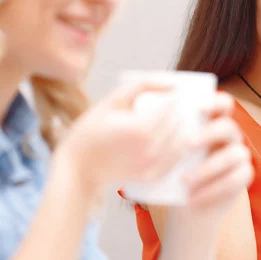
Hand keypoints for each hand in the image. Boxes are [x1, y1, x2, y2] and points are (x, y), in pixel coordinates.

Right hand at [54, 82, 199, 195]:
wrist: (79, 167)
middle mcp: (151, 148)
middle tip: (175, 105)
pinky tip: (172, 139)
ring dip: (181, 129)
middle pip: (178, 123)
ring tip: (174, 121)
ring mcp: (153, 165)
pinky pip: (175, 159)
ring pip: (181, 141)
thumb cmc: (91, 130)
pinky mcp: (152, 176)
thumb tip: (171, 83)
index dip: (173, 97)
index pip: (171, 106)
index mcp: (141, 127)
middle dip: (178, 112)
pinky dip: (177, 148)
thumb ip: (142, 86)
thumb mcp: (112, 100)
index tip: (172, 93)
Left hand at [182, 94, 253, 216]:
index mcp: (214, 122)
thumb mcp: (170, 151)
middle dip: (209, 134)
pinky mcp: (244, 175)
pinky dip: (212, 190)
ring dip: (207, 169)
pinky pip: (234, 179)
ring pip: (233, 155)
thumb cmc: (175, 169)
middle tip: (186, 145)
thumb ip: (170, 135)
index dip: (215, 102)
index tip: (198, 108)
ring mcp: (240, 155)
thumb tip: (158, 120)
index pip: (224, 103)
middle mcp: (231, 135)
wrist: (188, 201)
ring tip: (184, 181)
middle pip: (228, 126)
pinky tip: (192, 198)